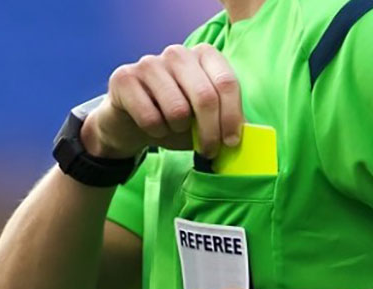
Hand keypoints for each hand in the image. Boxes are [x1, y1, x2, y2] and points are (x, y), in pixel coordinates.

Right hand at [82, 44, 243, 159]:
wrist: (129, 123)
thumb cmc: (173, 119)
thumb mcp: (204, 120)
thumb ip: (225, 120)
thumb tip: (248, 133)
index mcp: (204, 55)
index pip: (227, 83)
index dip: (232, 117)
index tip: (231, 142)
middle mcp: (178, 53)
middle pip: (205, 97)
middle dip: (210, 132)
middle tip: (208, 151)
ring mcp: (149, 62)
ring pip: (177, 109)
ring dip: (178, 130)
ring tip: (173, 128)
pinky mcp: (124, 78)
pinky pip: (150, 117)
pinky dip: (156, 132)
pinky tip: (152, 126)